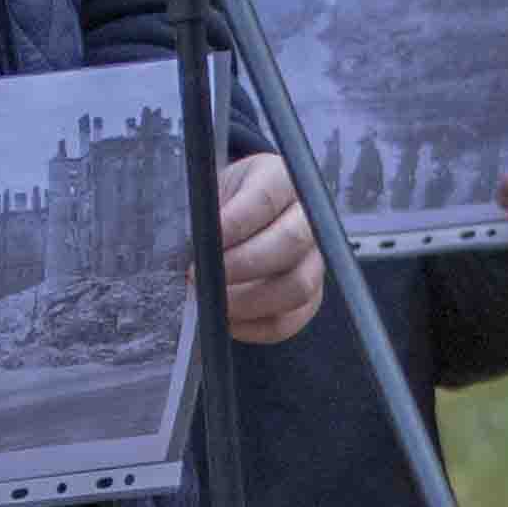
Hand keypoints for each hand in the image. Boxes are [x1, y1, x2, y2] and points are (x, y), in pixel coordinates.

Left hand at [217, 153, 326, 344]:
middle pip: (291, 242)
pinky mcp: (311, 295)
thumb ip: (205, 212)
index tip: (206, 239)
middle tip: (203, 275)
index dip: (236, 222)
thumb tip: (192, 248)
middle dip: (242, 264)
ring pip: (298, 286)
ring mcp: (315, 259)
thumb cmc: (224, 203)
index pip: (266, 197)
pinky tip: (228, 322)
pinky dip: (257, 327)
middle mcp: (309, 217)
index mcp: (282, 179)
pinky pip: (291, 319)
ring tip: (214, 301)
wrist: (240, 215)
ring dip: (250, 300)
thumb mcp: (212, 191)